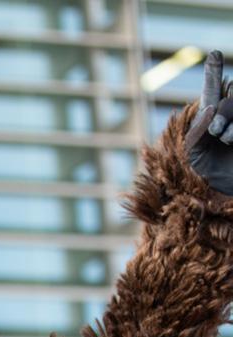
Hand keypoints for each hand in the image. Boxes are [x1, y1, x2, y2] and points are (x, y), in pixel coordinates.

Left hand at [187, 51, 232, 195]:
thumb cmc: (199, 178)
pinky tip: (230, 141)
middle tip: (217, 132)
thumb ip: (197, 129)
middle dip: (226, 109)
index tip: (213, 54)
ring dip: (230, 121)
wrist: (217, 199)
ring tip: (225, 140)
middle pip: (232, 96)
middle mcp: (229, 120)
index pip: (213, 91)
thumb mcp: (190, 154)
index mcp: (211, 121)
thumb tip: (211, 106)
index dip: (214, 72)